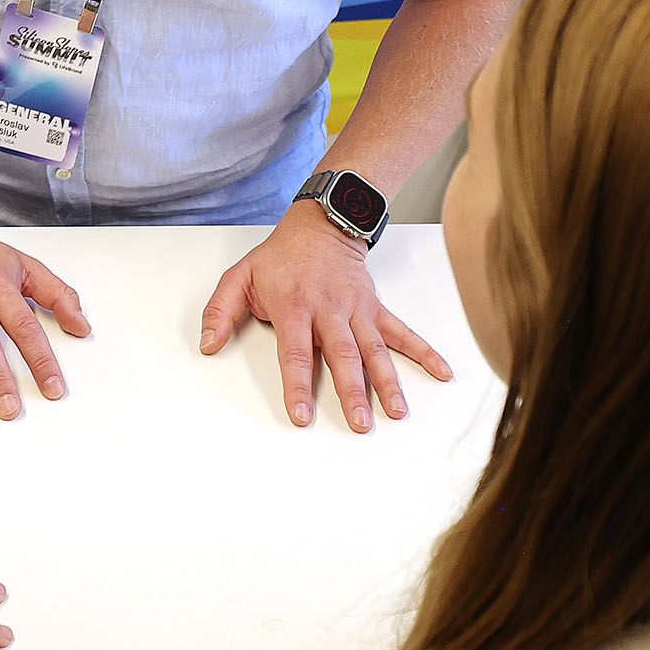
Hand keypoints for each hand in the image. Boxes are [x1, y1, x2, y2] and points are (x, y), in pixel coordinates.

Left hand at [200, 203, 452, 431]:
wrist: (321, 225)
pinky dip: (424, 351)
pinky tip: (442, 372)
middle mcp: (329, 311)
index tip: (302, 416)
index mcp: (294, 307)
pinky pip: (402, 332)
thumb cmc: (279, 258)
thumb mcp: (239, 278)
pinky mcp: (375, 308)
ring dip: (387, 381)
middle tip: (359, 423)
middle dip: (352, 392)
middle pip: (342, 356)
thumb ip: (219, 312)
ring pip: (374, 350)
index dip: (298, 385)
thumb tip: (208, 345)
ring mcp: (356, 311)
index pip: (295, 353)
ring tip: (398, 411)